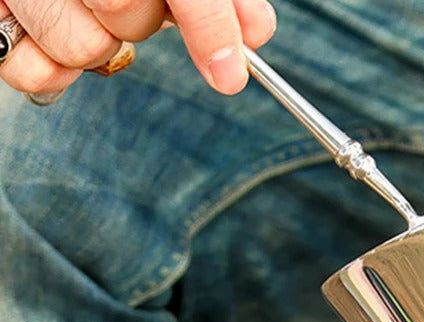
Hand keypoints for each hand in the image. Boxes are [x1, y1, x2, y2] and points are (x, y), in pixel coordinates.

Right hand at [0, 0, 275, 96]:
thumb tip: (254, 32)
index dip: (209, 27)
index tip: (230, 73)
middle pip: (125, 14)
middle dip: (142, 22)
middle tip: (136, 3)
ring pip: (80, 47)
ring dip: (100, 46)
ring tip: (92, 14)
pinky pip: (28, 72)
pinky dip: (51, 71)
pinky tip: (57, 42)